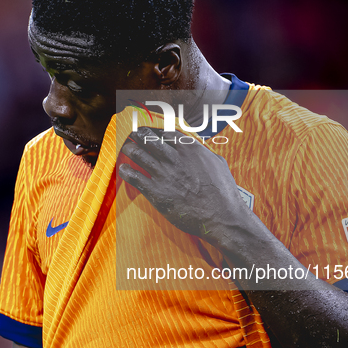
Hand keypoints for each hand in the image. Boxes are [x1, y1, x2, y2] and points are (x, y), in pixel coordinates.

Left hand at [118, 127, 247, 239]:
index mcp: (190, 149)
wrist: (220, 216)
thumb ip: (204, 153)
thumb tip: (199, 147)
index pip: (166, 133)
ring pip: (140, 156)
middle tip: (133, 134)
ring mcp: (164, 175)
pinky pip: (136, 178)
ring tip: (125, 147)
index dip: (155, 131)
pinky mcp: (157, 192)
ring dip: (130, 150)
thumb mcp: (218, 163)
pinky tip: (123, 169)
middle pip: (150, 141)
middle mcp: (174, 158)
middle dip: (139, 135)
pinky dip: (127, 171)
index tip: (150, 131)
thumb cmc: (223, 192)